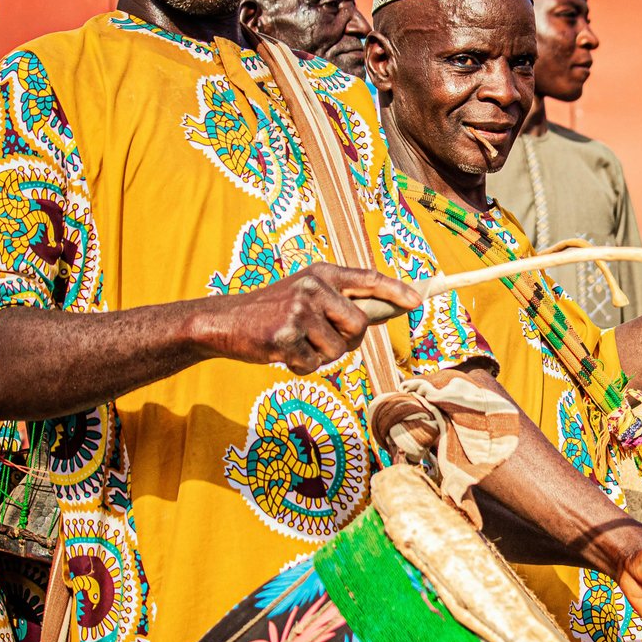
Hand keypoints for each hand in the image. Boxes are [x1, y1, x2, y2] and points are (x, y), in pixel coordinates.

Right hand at [200, 264, 420, 374]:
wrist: (223, 322)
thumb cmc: (271, 312)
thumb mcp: (305, 294)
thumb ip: (339, 302)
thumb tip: (382, 314)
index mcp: (321, 273)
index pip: (369, 279)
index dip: (396, 292)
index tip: (417, 302)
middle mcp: (313, 287)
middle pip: (359, 326)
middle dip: (347, 341)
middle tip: (321, 339)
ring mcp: (299, 311)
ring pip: (338, 351)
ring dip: (320, 356)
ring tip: (296, 343)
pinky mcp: (284, 336)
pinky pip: (312, 365)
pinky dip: (300, 367)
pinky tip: (281, 352)